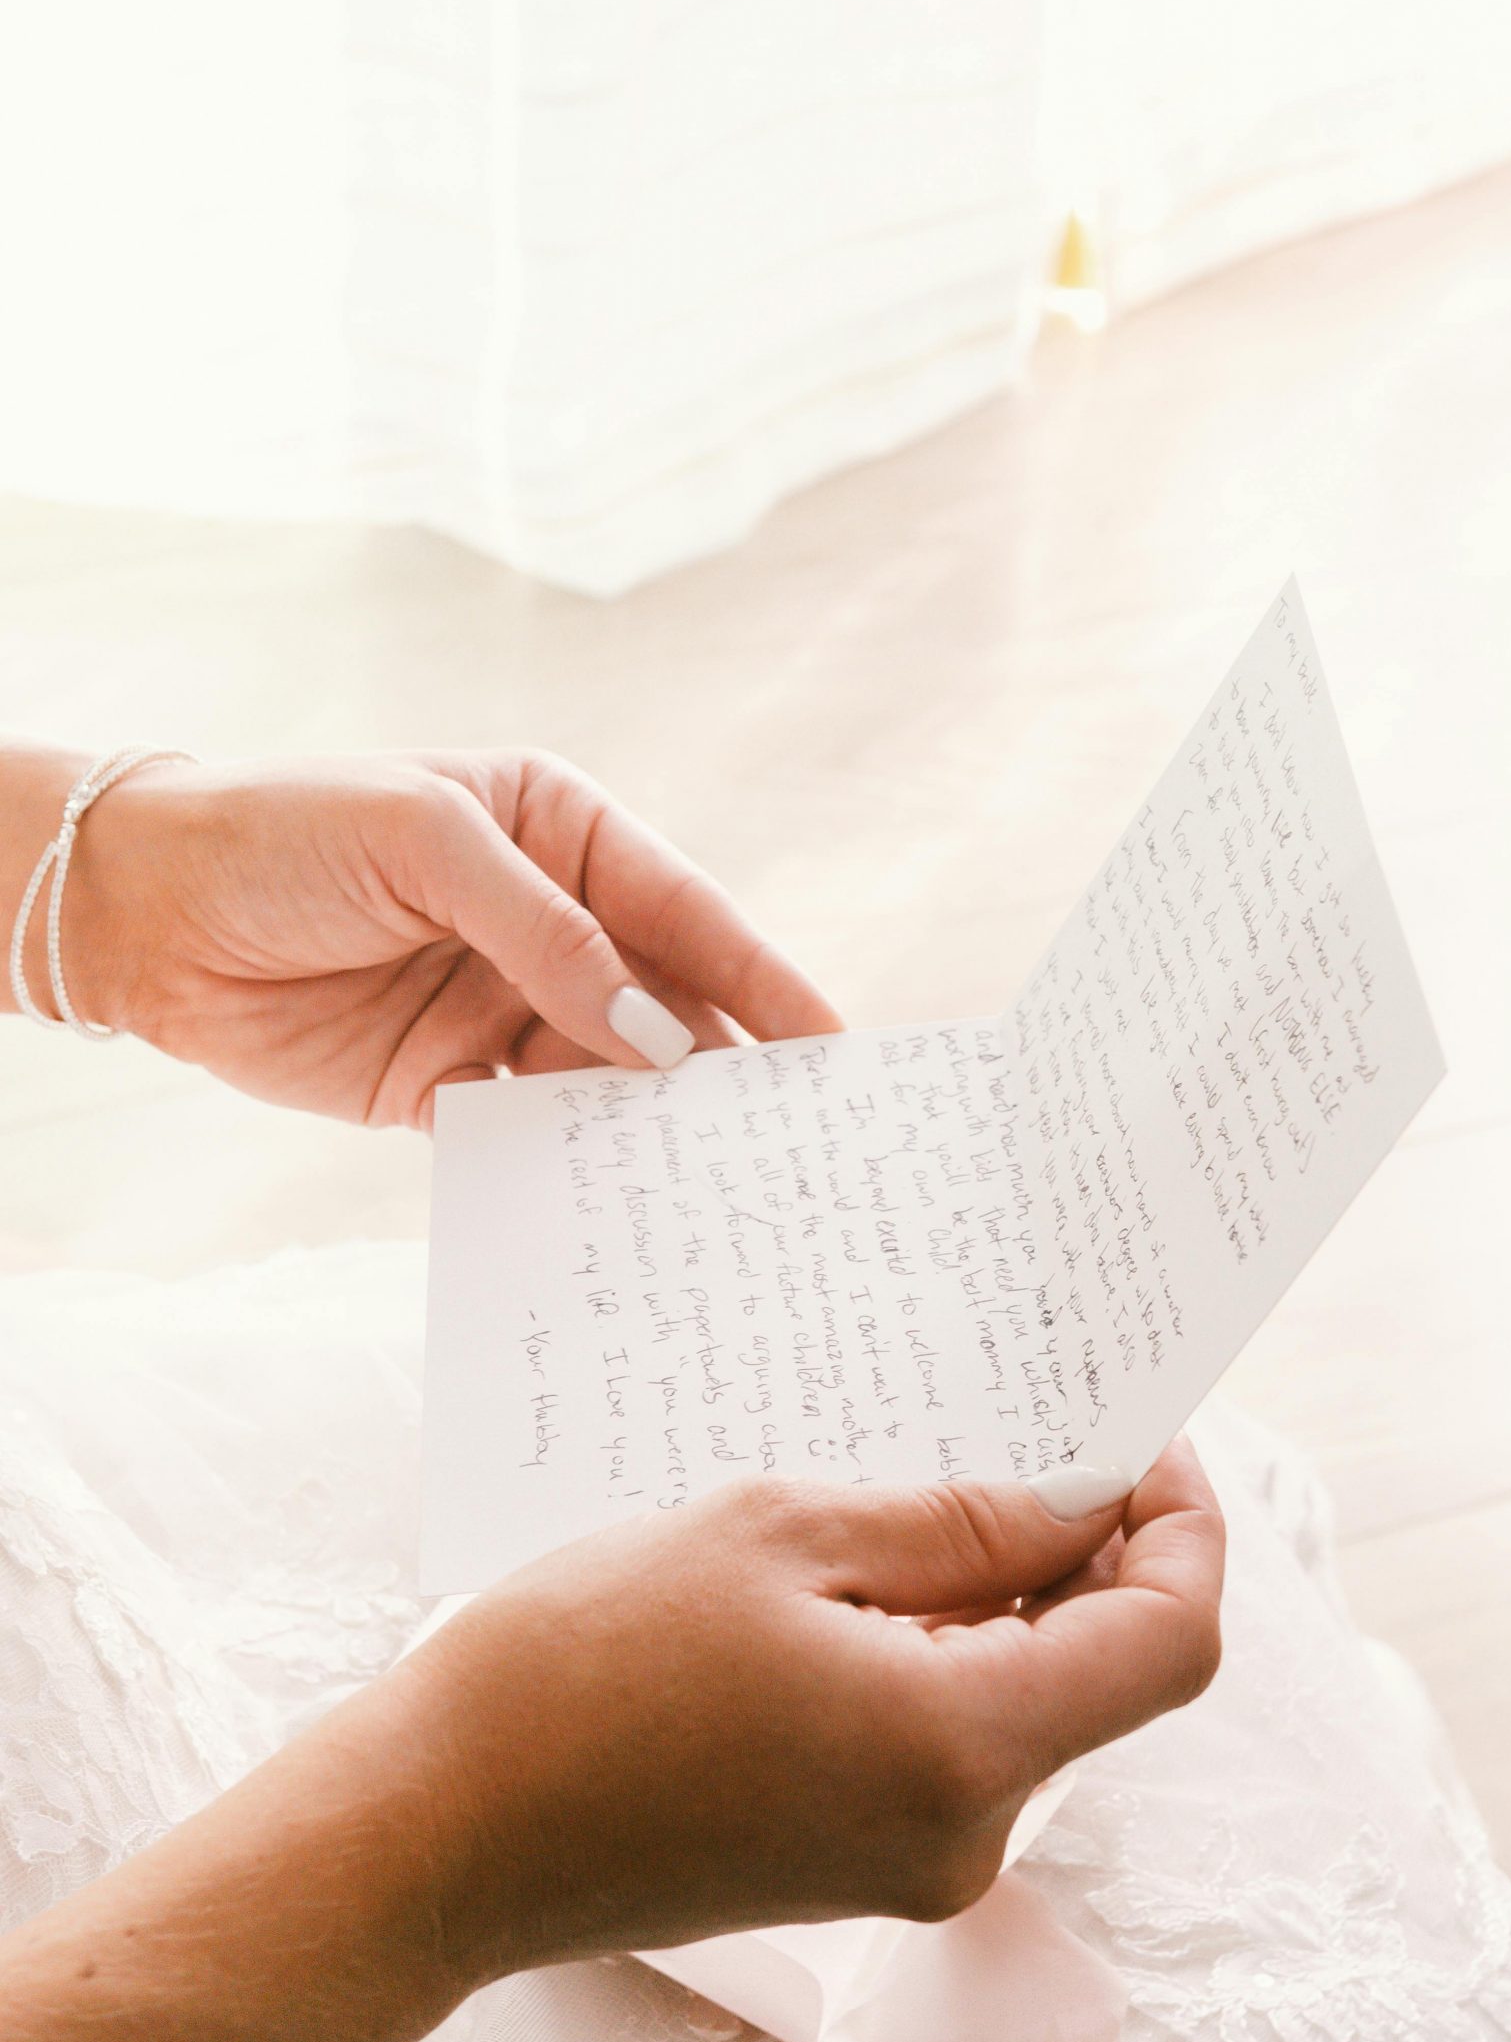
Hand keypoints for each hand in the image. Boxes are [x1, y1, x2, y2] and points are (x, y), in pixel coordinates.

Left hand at [60, 748, 841, 1126]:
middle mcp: (552, 923)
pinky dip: (573, 1168)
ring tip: (727, 1192)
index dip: (765, 981)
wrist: (145, 912)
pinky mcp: (448, 1083)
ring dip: (658, 1131)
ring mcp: (502, 1007)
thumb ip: (549, 935)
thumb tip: (654, 1036)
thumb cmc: (288, 832)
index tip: (833, 1048)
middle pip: (666, 1004)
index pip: (688, 913)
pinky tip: (620, 1209)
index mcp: (564, 833)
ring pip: (610, 1079)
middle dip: (729, 1070)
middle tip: (802, 1144)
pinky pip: (532, 1132)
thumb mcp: (426, 845)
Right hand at [398, 1438, 1223, 1978]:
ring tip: (916, 1481)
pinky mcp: (860, 1867)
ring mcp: (915, 1865)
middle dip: (1090, 1543)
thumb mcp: (784, 1537)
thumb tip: (1091, 1498)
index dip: (1182, 1523)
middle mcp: (968, 1834)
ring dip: (1008, 1589)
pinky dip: (946, 1647)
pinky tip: (866, 1568)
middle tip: (1019, 1422)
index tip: (1135, 1434)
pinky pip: (952, 1738)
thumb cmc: (585, 1666)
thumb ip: (965, 1522)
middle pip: (1107, 1671)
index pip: (1171, 1638)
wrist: (440, 1831)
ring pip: (1027, 1700)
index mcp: (963, 1749)